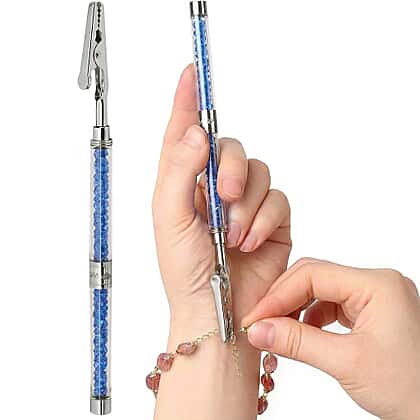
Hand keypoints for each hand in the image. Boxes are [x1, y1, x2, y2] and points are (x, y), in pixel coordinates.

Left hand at [153, 64, 290, 326]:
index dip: (188, 102)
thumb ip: (178, 171)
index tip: (191, 73)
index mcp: (184, 183)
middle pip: (230, 147)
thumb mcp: (168, 219)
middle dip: (229, 167)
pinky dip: (263, 219)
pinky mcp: (270, 219)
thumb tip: (196, 132)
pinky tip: (250, 242)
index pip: (185, 134)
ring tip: (232, 236)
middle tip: (222, 196)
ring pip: (257, 172)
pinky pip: (277, 199)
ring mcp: (244, 202)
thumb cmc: (184, 271)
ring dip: (246, 203)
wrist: (217, 310)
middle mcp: (214, 187)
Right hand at [242, 258, 419, 419]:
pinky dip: (310, 318)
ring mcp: (374, 297)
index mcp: (377, 285)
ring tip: (276, 330)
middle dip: (283, 299)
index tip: (255, 318)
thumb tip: (259, 330)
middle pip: (314, 277)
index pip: (312, 275)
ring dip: (295, 309)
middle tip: (259, 323)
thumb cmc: (412, 390)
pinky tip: (300, 334)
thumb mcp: (347, 363)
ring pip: (320, 290)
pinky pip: (331, 305)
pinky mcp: (371, 312)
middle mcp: (375, 284)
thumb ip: (298, 342)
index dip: (278, 296)